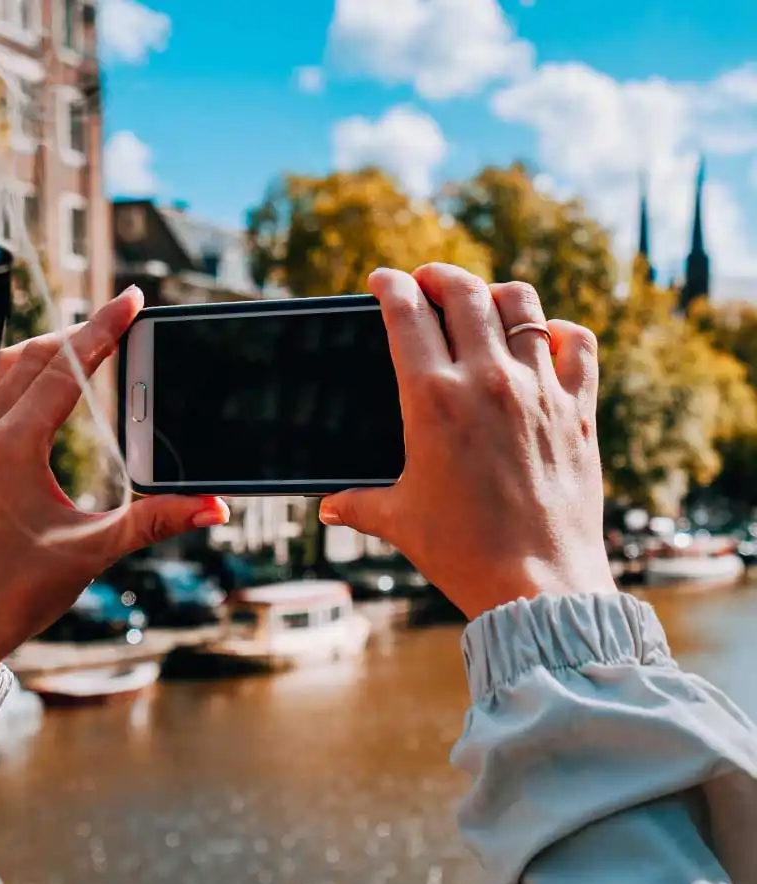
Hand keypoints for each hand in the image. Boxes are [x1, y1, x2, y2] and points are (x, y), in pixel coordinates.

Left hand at [0, 288, 228, 664]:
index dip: (103, 330)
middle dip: (80, 330)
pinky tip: (43, 378)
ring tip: (89, 339)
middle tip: (121, 315)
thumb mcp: (92, 553)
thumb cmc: (17, 592)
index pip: (65, 370)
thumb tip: (213, 507)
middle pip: (33, 356)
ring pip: (5, 367)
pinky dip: (22, 370)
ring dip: (48, 346)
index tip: (132, 299)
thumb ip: (154, 522)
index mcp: (11, 450)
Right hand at [320, 263, 615, 620]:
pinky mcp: (579, 410)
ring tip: (482, 300)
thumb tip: (329, 507)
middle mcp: (487, 382)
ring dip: (495, 292)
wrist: (536, 582)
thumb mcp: (400, 522)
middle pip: (464, 293)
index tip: (384, 280)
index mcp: (432, 401)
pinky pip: (576, 344)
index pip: (407, 314)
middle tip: (427, 281)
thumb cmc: (461, 553)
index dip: (390, 287)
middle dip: (439, 276)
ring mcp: (538, 391)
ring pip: (521, 304)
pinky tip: (544, 338)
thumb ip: (359, 504)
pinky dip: (558, 331)